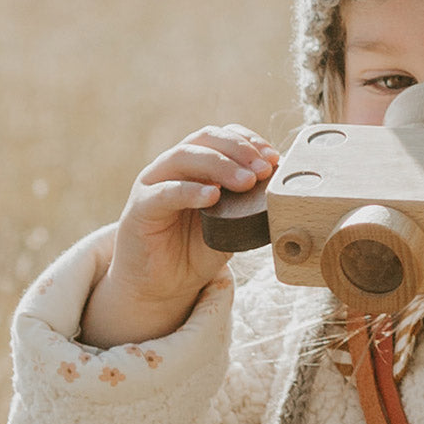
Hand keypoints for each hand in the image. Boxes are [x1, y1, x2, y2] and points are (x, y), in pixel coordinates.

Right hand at [80, 124, 277, 347]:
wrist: (161, 285)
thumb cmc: (196, 250)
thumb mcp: (232, 225)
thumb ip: (250, 206)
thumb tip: (283, 192)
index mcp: (197, 165)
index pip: (223, 137)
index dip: (249, 141)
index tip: (274, 157)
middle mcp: (174, 167)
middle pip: (205, 140)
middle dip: (239, 150)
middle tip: (264, 170)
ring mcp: (154, 183)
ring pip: (184, 157)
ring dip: (220, 165)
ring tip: (246, 182)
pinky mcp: (140, 207)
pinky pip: (165, 192)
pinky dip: (190, 191)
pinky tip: (212, 197)